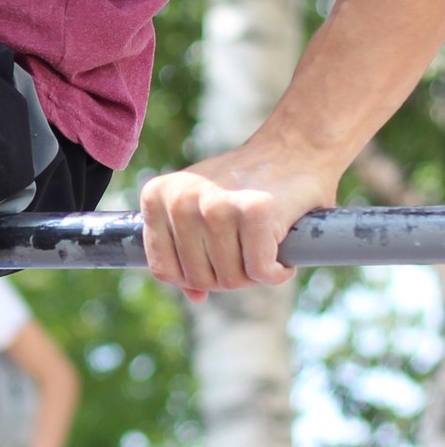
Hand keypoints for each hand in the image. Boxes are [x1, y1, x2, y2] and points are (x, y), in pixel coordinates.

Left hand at [139, 142, 336, 300]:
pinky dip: (278, 272)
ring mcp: (215, 204)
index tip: (218, 259)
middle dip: (229, 276)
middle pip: (199, 279)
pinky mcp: (254, 211)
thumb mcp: (201, 210)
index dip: (194, 278)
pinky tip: (281, 249)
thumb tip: (194, 296)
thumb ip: (187, 251)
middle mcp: (180, 199)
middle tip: (248, 251)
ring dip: (255, 274)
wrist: (291, 149)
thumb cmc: (243, 185)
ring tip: (263, 244)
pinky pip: (262, 273)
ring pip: (231, 279)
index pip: (164, 270)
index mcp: (156, 197)